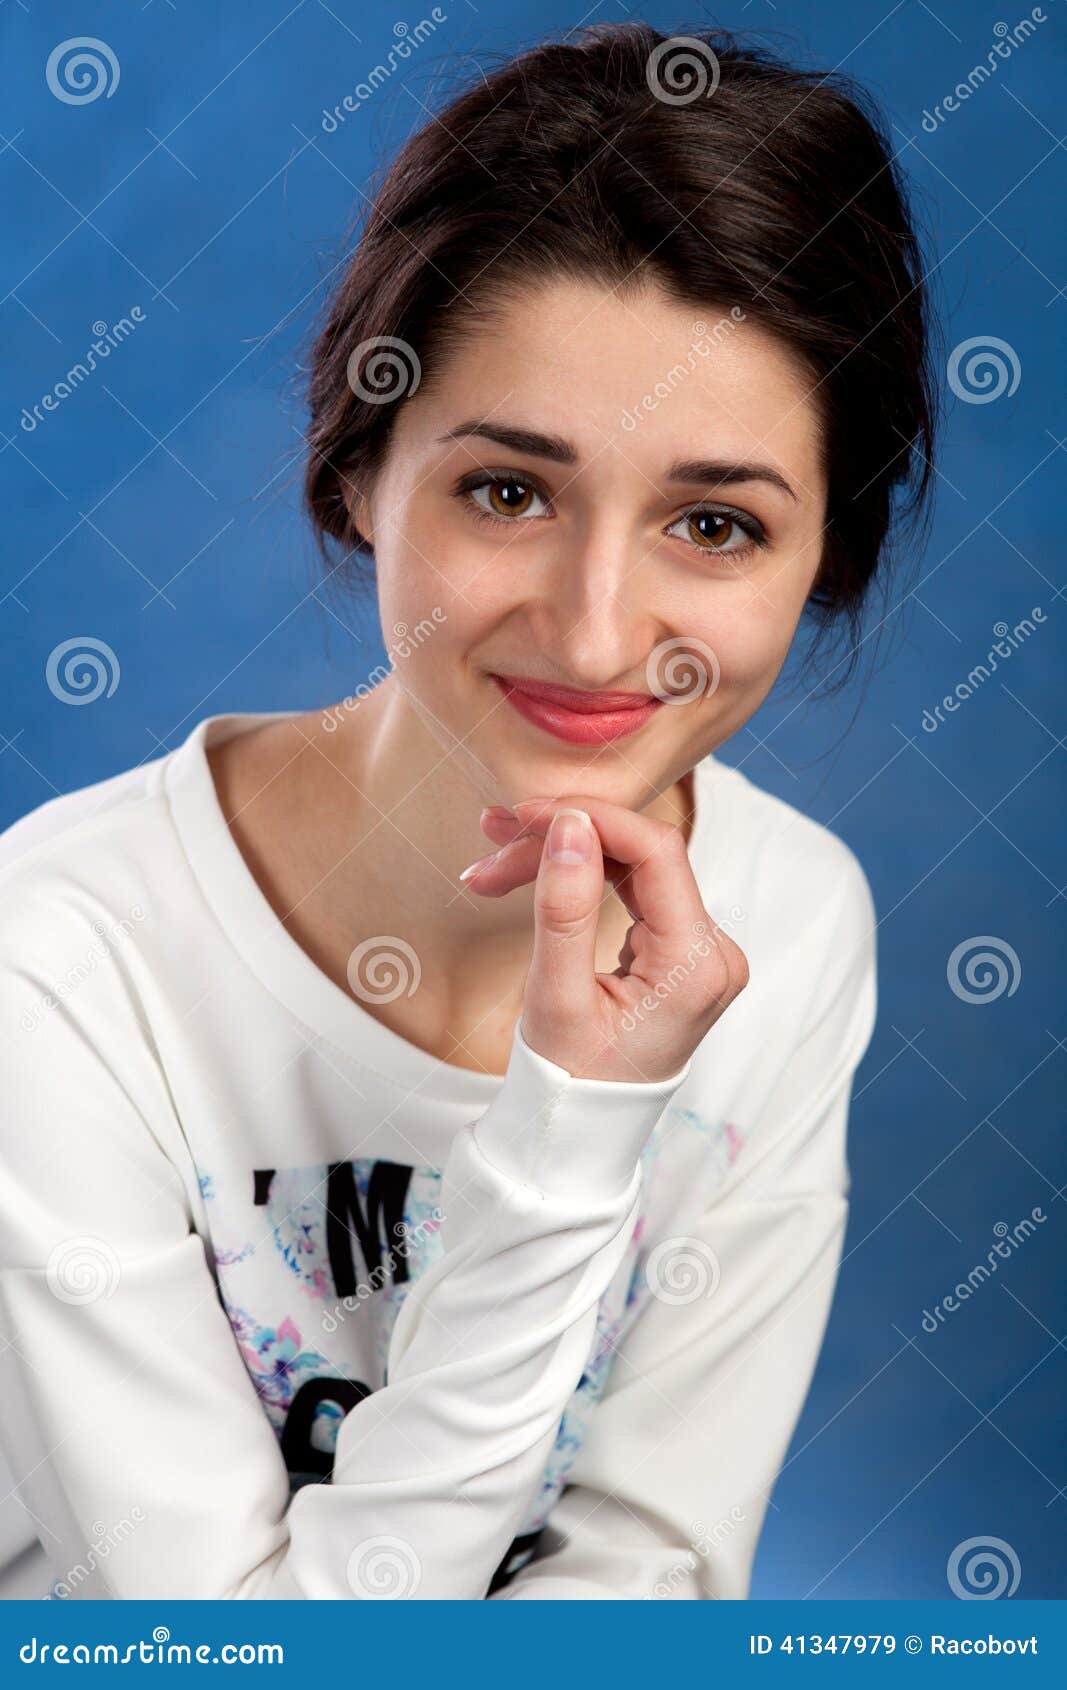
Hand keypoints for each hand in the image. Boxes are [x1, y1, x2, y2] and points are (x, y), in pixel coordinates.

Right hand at [458, 796, 748, 1081]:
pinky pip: (631, 893)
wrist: (579, 1131)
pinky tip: (527, 875)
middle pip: (638, 857)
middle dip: (561, 841)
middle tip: (490, 836)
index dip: (591, 818)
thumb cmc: (569, 1080)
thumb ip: (566, 907)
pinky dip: (579, 881)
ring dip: (560, 858)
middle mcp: (714, 953)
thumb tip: (569, 825)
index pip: (657, 852)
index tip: (525, 813)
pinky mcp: (679, 952)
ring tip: (492, 863)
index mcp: (698, 966)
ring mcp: (700, 952)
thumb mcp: (556, 996)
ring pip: (628, 870)